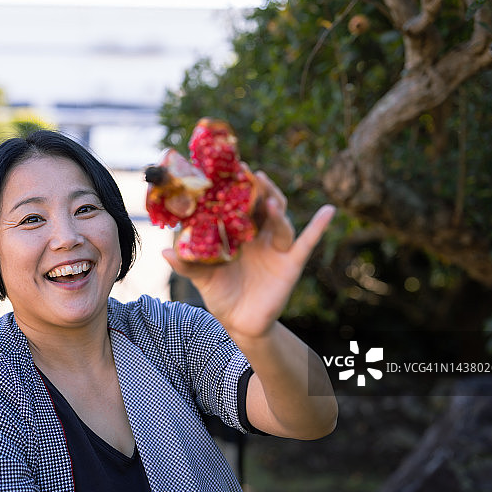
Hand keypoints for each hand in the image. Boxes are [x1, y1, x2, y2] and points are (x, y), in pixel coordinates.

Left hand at [163, 170, 334, 341]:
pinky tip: (328, 210)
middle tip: (249, 173)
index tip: (226, 168)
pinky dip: (319, 226)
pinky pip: (307, 242)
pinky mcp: (291, 263)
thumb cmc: (220, 294)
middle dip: (257, 188)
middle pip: (261, 204)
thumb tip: (163, 251)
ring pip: (281, 219)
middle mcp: (258, 235)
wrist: (240, 324)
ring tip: (268, 200)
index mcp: (237, 232)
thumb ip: (186, 264)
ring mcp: (276, 247)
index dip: (234, 186)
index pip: (237, 203)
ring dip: (276, 207)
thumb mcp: (201, 278)